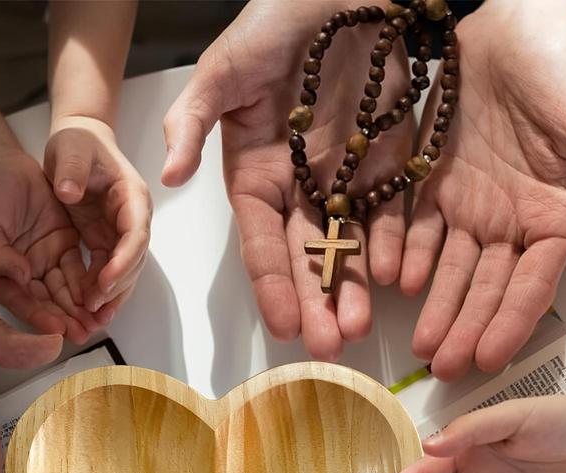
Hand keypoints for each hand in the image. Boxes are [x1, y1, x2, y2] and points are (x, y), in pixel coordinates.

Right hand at [0, 144, 98, 344]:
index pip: (22, 302)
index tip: (57, 329)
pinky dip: (90, 284)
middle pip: (48, 302)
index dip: (39, 317)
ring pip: (66, 290)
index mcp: (2, 274)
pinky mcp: (64, 245)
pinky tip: (103, 296)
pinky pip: (79, 269)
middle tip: (84, 334)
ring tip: (97, 323)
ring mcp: (46, 260)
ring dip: (81, 308)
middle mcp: (25, 273)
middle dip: (66, 320)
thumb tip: (21, 277)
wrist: (0, 165)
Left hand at [44, 116, 150, 323]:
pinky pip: (105, 272)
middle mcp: (132, 218)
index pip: (136, 235)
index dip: (123, 261)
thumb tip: (68, 193)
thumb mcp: (71, 147)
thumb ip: (70, 169)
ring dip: (111, 297)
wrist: (76, 142)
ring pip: (123, 272)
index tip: (105, 282)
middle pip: (133, 260)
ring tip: (93, 320)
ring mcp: (120, 233)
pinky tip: (86, 310)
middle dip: (117, 288)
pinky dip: (98, 291)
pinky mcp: (105, 242)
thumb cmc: (77, 142)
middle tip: (95, 309)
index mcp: (132, 196)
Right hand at [162, 1, 413, 360]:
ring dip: (354, 288)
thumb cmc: (275, 20)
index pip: (262, 242)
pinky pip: (393, 211)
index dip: (272, 285)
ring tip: (361, 328)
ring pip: (349, 245)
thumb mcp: (223, 67)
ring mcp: (345, 179)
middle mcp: (298, 187)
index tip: (284, 327)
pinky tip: (399, 277)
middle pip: (306, 256)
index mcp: (255, 175)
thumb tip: (167, 176)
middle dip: (315, 302)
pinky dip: (396, 244)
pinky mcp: (388, 162)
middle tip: (328, 346)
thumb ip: (193, 119)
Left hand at [400, 1, 565, 379]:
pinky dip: (405, 255)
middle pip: (485, 288)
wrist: (513, 28)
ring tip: (419, 343)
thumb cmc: (562, 71)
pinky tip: (395, 281)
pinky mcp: (432, 187)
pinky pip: (416, 230)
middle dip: (464, 329)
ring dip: (434, 306)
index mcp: (553, 219)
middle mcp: (509, 223)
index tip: (489, 360)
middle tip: (443, 368)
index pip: (532, 285)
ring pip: (449, 269)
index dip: (510, 324)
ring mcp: (469, 208)